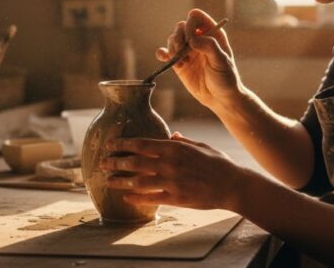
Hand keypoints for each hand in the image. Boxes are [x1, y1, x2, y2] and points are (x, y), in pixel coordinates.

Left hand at [99, 132, 247, 211]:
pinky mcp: (176, 199)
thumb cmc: (218, 163)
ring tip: (108, 180)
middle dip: (115, 162)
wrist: (232, 185)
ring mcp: (172, 182)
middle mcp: (170, 164)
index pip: (142, 144)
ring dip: (120, 181)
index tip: (110, 144)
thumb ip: (182, 142)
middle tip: (101, 163)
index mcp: (175, 148)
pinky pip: (151, 198)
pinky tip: (126, 198)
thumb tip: (171, 135)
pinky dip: (136, 198)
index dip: (123, 144)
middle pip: (135, 162)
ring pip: (138, 182)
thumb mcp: (200, 146)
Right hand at [155, 8, 243, 110]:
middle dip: (179, 37)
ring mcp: (188, 50)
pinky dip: (162, 53)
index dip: (191, 24)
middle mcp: (198, 39)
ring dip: (173, 48)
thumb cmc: (226, 78)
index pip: (196, 17)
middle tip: (183, 51)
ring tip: (182, 62)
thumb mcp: (222, 61)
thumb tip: (192, 38)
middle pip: (181, 26)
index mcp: (212, 34)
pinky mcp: (179, 63)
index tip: (191, 39)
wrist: (220, 98)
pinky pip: (166, 52)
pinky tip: (165, 58)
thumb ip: (209, 46)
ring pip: (173, 38)